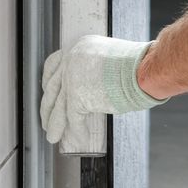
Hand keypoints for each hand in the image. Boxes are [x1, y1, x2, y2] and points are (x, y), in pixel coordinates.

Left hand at [39, 34, 166, 144]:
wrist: (141, 69)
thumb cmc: (135, 64)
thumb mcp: (108, 58)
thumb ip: (94, 69)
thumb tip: (91, 86)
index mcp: (79, 47)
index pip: (54, 64)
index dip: (49, 80)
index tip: (47, 90)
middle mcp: (71, 60)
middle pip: (53, 87)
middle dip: (48, 105)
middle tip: (47, 116)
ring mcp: (71, 78)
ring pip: (58, 106)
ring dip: (55, 123)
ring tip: (53, 135)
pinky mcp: (77, 97)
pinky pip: (73, 119)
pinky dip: (77, 131)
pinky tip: (78, 139)